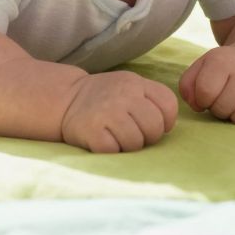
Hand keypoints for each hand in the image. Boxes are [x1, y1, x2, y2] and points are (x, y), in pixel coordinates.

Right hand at [59, 70, 177, 153]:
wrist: (66, 99)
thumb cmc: (106, 98)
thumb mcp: (130, 87)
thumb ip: (151, 99)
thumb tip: (168, 127)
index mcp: (136, 83)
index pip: (168, 104)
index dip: (166, 121)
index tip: (152, 124)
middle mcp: (123, 94)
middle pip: (154, 127)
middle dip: (147, 137)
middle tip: (133, 134)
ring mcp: (107, 112)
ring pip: (135, 142)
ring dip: (128, 146)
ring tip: (116, 137)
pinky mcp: (92, 130)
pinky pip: (114, 150)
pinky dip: (111, 151)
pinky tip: (104, 141)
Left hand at [180, 45, 234, 125]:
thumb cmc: (225, 71)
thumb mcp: (202, 68)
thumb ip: (188, 85)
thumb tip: (197, 106)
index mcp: (223, 60)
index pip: (205, 93)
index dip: (204, 100)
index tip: (210, 94)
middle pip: (223, 108)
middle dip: (220, 109)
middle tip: (228, 99)